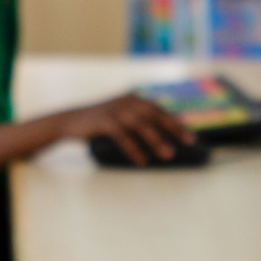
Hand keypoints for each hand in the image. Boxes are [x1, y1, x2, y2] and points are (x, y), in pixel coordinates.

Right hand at [58, 94, 193, 164]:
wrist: (70, 121)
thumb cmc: (101, 123)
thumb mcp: (122, 119)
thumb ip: (140, 124)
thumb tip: (163, 138)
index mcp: (134, 99)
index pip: (160, 110)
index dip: (176, 122)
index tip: (190, 136)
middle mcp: (127, 101)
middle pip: (155, 114)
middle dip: (173, 128)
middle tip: (188, 142)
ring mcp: (115, 110)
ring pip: (141, 125)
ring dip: (156, 140)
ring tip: (168, 155)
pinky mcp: (103, 121)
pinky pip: (122, 136)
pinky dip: (134, 148)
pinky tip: (142, 161)